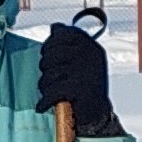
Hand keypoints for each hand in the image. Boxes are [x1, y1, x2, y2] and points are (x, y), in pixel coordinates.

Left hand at [35, 23, 119, 141]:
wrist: (97, 115)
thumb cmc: (86, 87)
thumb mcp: (81, 61)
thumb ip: (69, 44)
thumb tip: (55, 27)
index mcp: (91, 46)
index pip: (63, 33)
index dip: (50, 45)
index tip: (49, 56)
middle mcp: (90, 55)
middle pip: (52, 52)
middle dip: (46, 67)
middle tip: (50, 79)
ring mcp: (85, 70)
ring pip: (50, 72)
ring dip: (45, 86)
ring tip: (50, 93)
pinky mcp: (79, 88)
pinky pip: (52, 90)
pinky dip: (45, 100)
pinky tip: (43, 105)